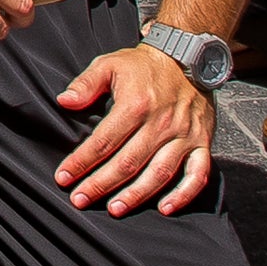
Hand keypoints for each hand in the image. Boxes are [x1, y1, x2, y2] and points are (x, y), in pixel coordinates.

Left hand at [56, 39, 221, 215]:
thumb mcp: (110, 64)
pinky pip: (198, 174)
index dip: (81, 161)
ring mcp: (184, 135)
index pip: (103, 141)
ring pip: (159, 173)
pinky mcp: (202, 142)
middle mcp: (161, 123)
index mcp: (135, 104)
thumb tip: (64, 102)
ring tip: (114, 209)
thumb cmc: (143, 65)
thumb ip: (86, 83)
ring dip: (136, 195)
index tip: (63, 177)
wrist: (187, 56)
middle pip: (127, 162)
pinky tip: (165, 209)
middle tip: (80, 199)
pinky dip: (183, 194)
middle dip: (101, 184)